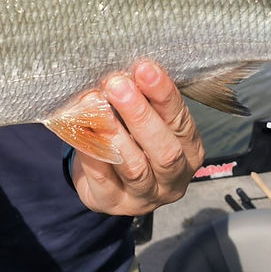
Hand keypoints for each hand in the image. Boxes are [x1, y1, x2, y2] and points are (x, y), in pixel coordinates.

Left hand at [71, 60, 204, 215]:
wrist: (106, 178)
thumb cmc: (132, 136)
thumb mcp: (145, 118)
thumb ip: (142, 99)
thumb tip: (123, 68)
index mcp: (189, 151)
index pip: (181, 122)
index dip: (164, 94)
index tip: (144, 67)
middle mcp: (173, 179)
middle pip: (164, 150)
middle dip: (140, 115)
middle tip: (117, 84)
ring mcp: (144, 197)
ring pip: (135, 168)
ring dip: (114, 133)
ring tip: (96, 103)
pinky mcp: (112, 204)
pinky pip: (103, 178)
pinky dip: (92, 150)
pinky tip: (81, 128)